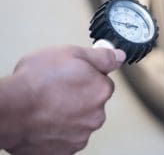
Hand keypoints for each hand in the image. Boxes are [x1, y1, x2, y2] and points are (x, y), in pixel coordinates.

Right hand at [5, 46, 125, 154]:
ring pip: (79, 121)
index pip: (102, 82)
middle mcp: (96, 116)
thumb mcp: (72, 54)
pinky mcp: (64, 151)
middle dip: (78, 97)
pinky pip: (65, 138)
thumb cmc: (35, 82)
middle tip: (56, 91)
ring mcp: (80, 135)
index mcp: (101, 91)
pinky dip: (57, 132)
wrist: (10, 109)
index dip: (85, 76)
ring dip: (68, 115)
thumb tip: (119, 56)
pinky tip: (44, 122)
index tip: (71, 76)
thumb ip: (101, 57)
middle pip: (92, 103)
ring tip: (46, 106)